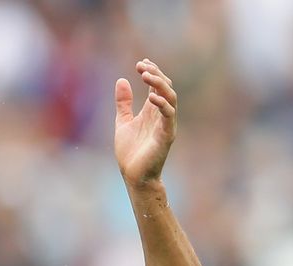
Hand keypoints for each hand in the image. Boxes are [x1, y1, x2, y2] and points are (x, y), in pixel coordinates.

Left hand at [114, 59, 176, 187]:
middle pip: (166, 87)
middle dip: (155, 74)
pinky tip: (151, 97)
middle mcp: (161, 115)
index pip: (157, 86)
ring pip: (170, 98)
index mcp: (152, 111)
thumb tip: (121, 80)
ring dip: (159, 85)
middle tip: (142, 66)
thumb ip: (123, 103)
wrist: (133, 175)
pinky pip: (169, 116)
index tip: (140, 63)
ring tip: (146, 75)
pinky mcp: (166, 135)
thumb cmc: (130, 152)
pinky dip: (162, 105)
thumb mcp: (123, 121)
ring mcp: (165, 124)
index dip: (152, 72)